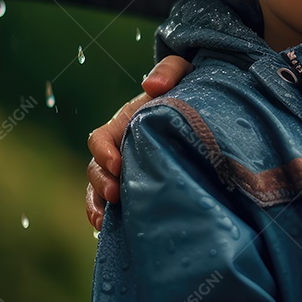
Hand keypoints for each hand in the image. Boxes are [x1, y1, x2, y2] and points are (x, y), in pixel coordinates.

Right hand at [85, 56, 194, 229]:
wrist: (204, 109)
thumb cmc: (189, 88)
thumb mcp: (182, 72)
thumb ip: (168, 71)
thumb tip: (151, 86)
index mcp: (124, 122)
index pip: (100, 139)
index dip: (103, 151)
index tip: (118, 163)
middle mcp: (121, 147)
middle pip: (96, 168)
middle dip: (101, 182)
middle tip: (116, 194)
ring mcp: (129, 168)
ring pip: (100, 189)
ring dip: (99, 204)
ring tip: (106, 220)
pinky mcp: (140, 184)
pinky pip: (115, 204)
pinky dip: (108, 217)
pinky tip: (109, 230)